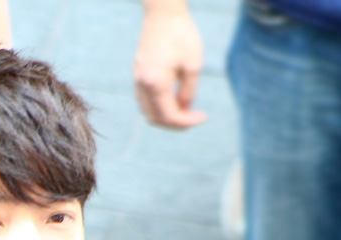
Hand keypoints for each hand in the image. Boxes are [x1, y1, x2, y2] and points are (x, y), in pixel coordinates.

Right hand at [133, 6, 206, 129]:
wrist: (162, 14)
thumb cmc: (181, 36)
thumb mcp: (193, 65)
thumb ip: (189, 91)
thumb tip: (185, 110)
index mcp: (156, 84)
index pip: (169, 115)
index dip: (187, 122)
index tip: (203, 117)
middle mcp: (142, 85)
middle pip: (155, 119)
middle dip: (175, 124)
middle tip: (194, 118)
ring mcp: (137, 80)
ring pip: (148, 111)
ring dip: (166, 116)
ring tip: (186, 109)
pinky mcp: (137, 75)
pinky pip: (146, 100)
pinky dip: (159, 106)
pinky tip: (174, 98)